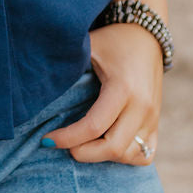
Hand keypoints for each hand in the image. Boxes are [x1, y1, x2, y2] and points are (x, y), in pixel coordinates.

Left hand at [43, 24, 163, 164]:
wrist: (145, 35)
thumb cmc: (111, 41)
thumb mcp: (88, 46)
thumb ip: (66, 65)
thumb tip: (35, 84)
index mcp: (123, 88)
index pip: (94, 126)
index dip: (68, 138)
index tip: (47, 140)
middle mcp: (142, 107)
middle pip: (113, 148)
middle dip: (83, 153)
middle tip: (62, 145)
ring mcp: (153, 117)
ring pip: (129, 155)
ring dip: (103, 157)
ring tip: (81, 145)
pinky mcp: (157, 123)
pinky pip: (145, 154)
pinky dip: (125, 157)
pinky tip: (104, 147)